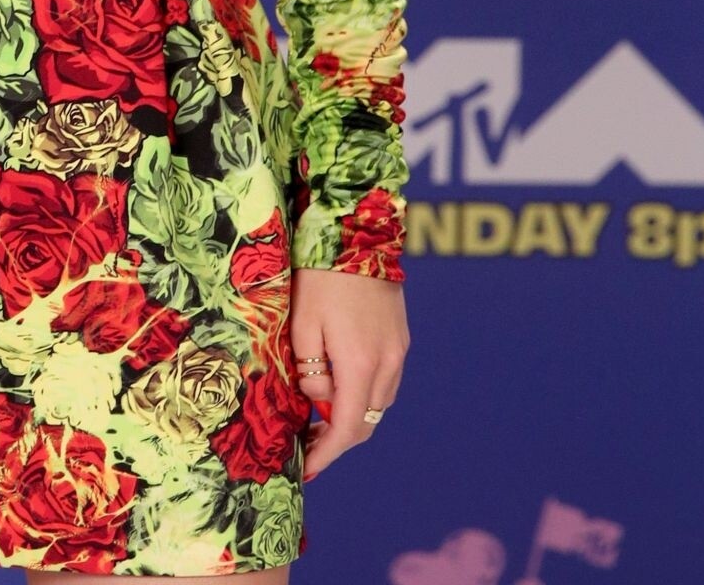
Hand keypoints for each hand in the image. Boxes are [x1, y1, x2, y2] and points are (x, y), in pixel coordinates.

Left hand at [290, 266, 408, 480]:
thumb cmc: (321, 277)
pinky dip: (364, 394)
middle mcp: (387, 364)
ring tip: (319, 416)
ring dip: (351, 416)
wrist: (358, 233)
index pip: (345, 428)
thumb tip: (318, 401)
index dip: (325, 454)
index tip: (306, 469)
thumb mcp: (302, 324)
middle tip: (307, 444)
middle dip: (336, 440)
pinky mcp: (401, 339)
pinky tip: (341, 386)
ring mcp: (399, 352)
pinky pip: (385, 382)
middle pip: (365, 422)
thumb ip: (310, 371)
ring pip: (377, 404)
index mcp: (360, 364)